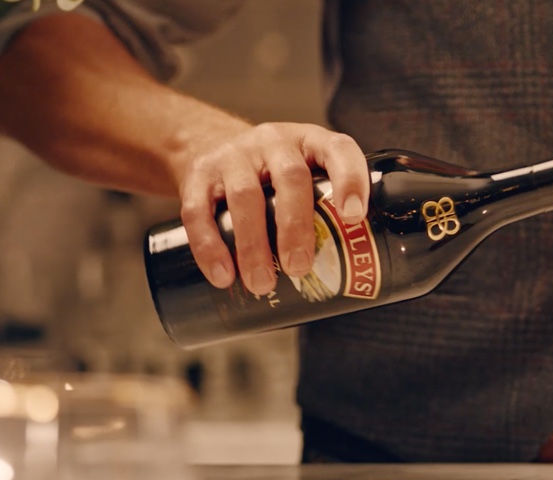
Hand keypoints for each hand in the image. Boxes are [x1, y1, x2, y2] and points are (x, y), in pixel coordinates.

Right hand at [172, 122, 369, 295]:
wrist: (214, 143)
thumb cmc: (273, 176)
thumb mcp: (304, 175)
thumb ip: (325, 212)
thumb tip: (350, 278)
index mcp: (310, 142)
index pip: (338, 150)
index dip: (350, 181)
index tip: (353, 217)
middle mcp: (274, 141)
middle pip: (290, 178)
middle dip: (295, 227)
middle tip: (298, 268)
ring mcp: (234, 154)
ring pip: (244, 196)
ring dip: (253, 245)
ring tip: (261, 284)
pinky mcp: (200, 174)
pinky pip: (199, 210)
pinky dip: (210, 246)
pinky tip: (222, 275)